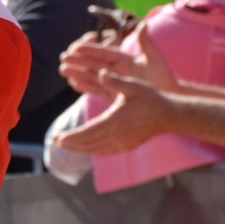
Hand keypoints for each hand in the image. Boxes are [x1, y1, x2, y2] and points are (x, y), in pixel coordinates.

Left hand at [48, 71, 173, 155]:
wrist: (169, 116)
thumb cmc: (151, 98)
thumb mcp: (133, 86)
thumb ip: (115, 80)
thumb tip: (101, 71)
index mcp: (115, 122)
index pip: (88, 133)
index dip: (72, 137)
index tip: (57, 138)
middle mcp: (117, 136)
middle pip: (88, 144)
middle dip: (70, 143)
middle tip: (55, 141)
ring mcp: (122, 144)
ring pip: (95, 150)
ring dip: (79, 148)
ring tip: (65, 144)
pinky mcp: (126, 147)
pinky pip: (104, 152)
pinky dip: (92, 150)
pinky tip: (85, 147)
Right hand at [59, 23, 175, 98]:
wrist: (168, 97)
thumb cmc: (164, 78)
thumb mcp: (155, 59)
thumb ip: (146, 42)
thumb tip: (143, 23)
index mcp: (124, 58)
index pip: (103, 52)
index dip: (90, 49)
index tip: (76, 47)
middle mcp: (116, 69)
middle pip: (93, 63)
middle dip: (78, 60)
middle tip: (63, 58)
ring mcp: (114, 81)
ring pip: (92, 75)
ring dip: (77, 72)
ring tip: (62, 70)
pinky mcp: (113, 93)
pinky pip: (96, 89)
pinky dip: (85, 86)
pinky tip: (74, 84)